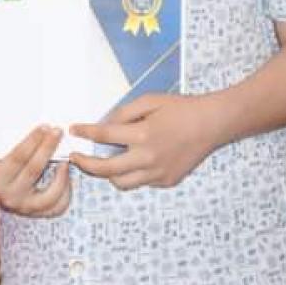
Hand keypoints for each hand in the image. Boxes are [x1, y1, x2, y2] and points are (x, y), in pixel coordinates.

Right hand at [0, 125, 70, 217]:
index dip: (32, 141)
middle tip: (57, 131)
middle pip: (35, 170)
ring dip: (62, 175)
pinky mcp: (35, 212)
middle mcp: (10, 196)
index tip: (44, 127)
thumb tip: (22, 123)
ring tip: (65, 158)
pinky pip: (57, 206)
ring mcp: (24, 207)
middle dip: (48, 148)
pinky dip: (65, 191)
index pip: (18, 158)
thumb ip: (1, 144)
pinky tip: (65, 174)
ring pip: (51, 194)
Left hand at [69, 93, 222, 189]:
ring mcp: (158, 173)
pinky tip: (134, 160)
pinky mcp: (166, 181)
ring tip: (102, 161)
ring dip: (108, 173)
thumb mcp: (148, 101)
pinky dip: (132, 173)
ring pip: (121, 183)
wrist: (211, 124)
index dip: (84, 132)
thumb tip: (103, 125)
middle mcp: (148, 158)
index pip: (103, 136)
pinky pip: (140, 182)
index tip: (74, 130)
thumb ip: (123, 113)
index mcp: (142, 134)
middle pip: (105, 169)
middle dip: (85, 164)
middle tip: (75, 157)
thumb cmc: (180, 108)